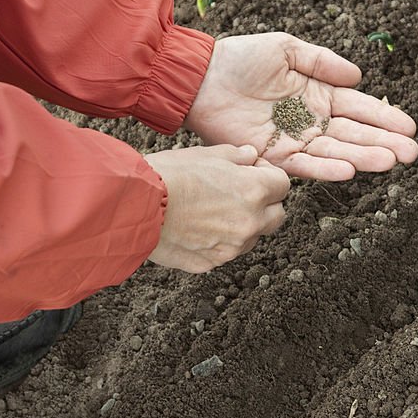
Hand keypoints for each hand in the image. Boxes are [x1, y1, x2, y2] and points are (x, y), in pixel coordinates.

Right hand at [145, 144, 288, 272]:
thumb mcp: (205, 154)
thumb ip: (235, 156)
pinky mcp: (211, 263)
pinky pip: (224, 252)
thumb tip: (251, 156)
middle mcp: (250, 223)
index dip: (268, 176)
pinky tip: (195, 228)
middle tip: (240, 194)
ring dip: (242, 226)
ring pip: (251, 237)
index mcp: (254, 191)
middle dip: (266, 205)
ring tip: (211, 211)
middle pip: (277, 216)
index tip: (252, 173)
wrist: (134, 207)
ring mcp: (232, 248)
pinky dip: (217, 242)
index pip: (283, 185)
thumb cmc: (168, 175)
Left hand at [184, 32, 417, 180]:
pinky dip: (326, 168)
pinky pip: (304, 164)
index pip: (359, 109)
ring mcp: (295, 141)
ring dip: (363, 158)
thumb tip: (358, 77)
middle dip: (384, 143)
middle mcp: (312, 122)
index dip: (385, 118)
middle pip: (354, 135)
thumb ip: (322, 61)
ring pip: (336, 152)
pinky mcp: (274, 156)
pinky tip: (349, 169)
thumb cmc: (241, 59)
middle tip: (411, 153)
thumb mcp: (287, 48)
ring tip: (390, 162)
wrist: (202, 79)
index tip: (410, 128)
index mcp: (319, 95)